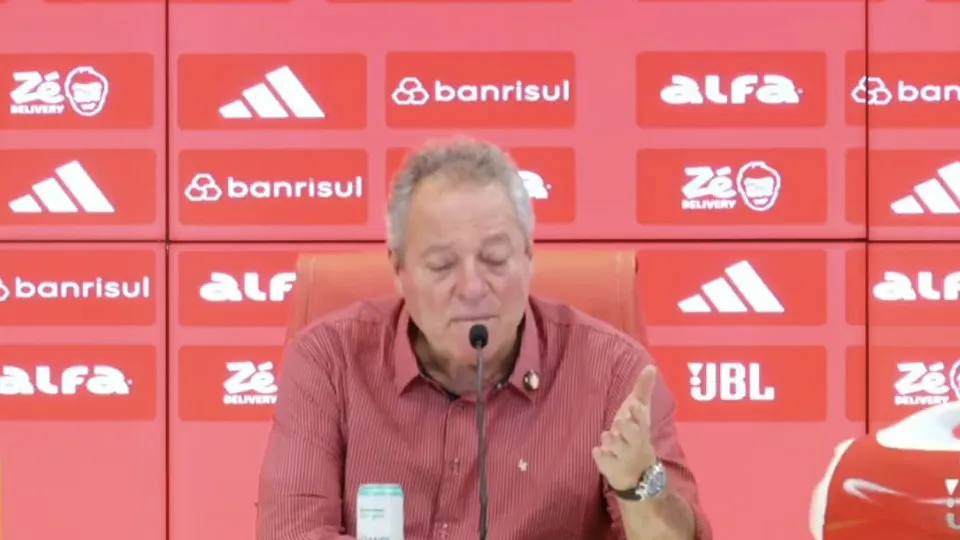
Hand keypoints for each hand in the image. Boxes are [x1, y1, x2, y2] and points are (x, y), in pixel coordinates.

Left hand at [592, 364, 657, 490]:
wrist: (638, 473)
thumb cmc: (636, 434)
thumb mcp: (640, 413)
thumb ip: (643, 390)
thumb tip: (651, 366)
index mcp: (641, 428)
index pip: (642, 420)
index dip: (638, 414)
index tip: (634, 406)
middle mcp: (634, 443)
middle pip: (633, 436)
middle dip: (627, 429)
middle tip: (619, 420)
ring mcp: (622, 456)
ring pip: (617, 449)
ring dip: (612, 442)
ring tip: (606, 435)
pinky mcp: (611, 467)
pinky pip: (605, 462)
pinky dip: (601, 457)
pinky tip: (597, 451)